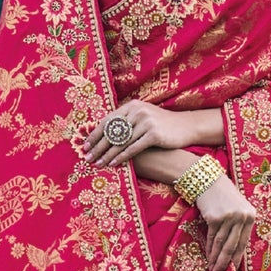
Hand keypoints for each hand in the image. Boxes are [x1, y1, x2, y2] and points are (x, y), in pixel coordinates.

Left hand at [83, 100, 219, 168]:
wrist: (186, 126)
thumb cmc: (161, 125)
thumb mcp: (143, 117)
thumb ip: (126, 122)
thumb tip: (104, 134)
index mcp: (132, 106)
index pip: (107, 121)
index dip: (94, 134)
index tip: (84, 145)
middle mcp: (137, 112)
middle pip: (112, 131)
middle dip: (97, 146)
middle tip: (87, 157)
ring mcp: (146, 122)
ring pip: (120, 142)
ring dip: (107, 154)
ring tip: (98, 164)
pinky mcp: (153, 134)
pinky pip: (132, 148)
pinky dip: (121, 157)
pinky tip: (113, 164)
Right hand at [194, 172, 255, 270]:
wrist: (208, 180)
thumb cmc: (223, 196)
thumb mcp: (237, 209)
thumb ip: (239, 226)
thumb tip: (234, 252)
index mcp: (251, 216)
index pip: (244, 243)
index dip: (237, 259)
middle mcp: (242, 217)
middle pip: (232, 246)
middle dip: (225, 263)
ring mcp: (228, 217)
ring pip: (221, 244)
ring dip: (215, 258)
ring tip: (212, 269)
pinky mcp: (214, 217)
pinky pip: (211, 237)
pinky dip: (209, 248)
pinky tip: (208, 256)